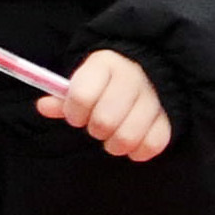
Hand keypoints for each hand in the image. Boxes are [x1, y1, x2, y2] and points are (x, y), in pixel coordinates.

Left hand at [41, 49, 170, 162]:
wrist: (149, 67)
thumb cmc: (107, 80)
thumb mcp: (84, 79)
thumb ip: (63, 96)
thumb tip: (43, 107)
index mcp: (105, 64)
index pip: (81, 95)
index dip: (73, 112)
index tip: (75, 115)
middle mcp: (133, 77)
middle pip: (104, 120)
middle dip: (95, 129)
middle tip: (97, 126)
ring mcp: (155, 96)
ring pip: (128, 136)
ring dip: (114, 144)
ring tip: (112, 138)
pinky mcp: (171, 115)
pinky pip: (154, 143)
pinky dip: (139, 150)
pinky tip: (132, 145)